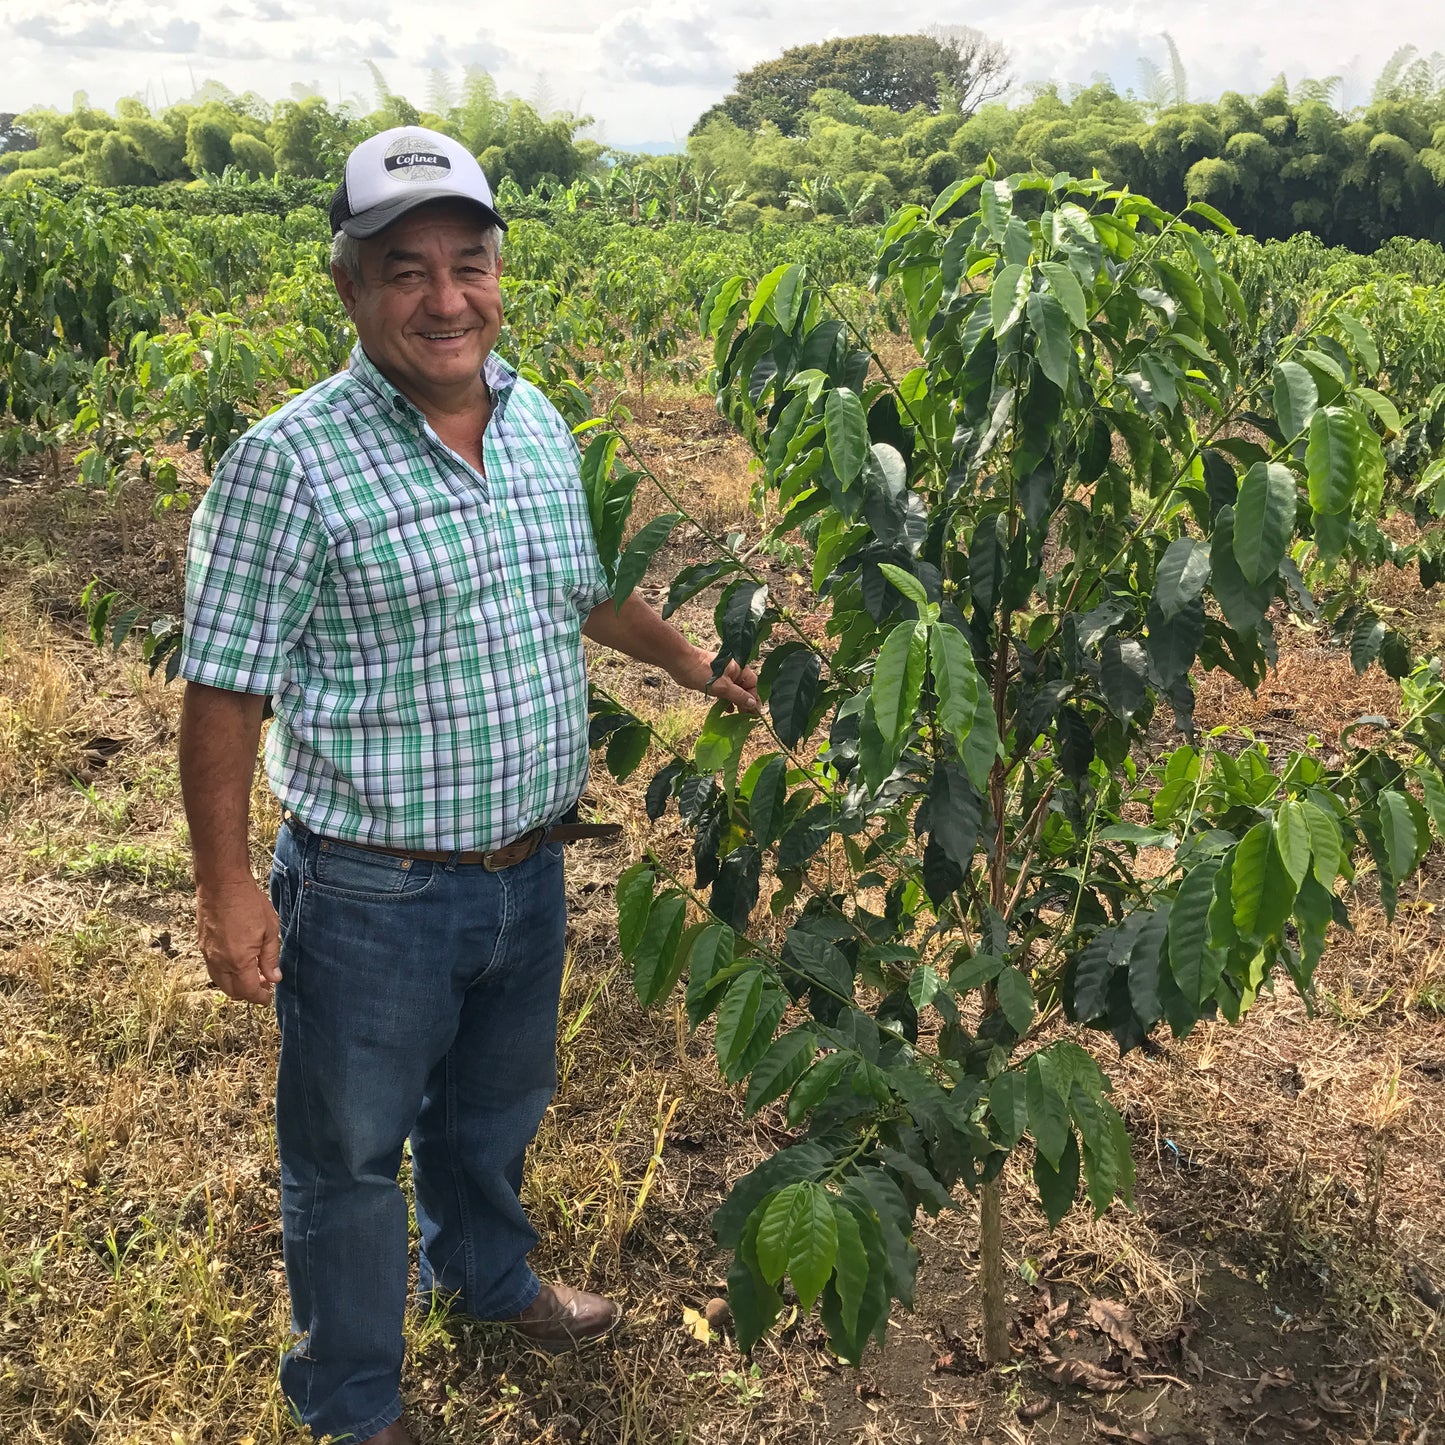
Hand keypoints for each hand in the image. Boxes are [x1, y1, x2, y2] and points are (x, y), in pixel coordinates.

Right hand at [195, 877, 281, 1004]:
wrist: (222, 884)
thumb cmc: (249, 904)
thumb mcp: (270, 930)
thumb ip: (270, 958)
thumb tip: (274, 978)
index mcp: (238, 961)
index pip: (248, 991)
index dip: (260, 997)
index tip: (268, 997)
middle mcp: (220, 962)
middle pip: (232, 991)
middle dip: (248, 993)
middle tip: (263, 985)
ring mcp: (208, 954)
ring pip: (220, 981)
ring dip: (235, 984)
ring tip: (252, 974)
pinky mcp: (203, 945)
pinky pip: (213, 969)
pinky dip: (226, 973)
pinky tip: (238, 962)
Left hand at [672, 646, 759, 713]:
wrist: (681, 663)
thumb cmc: (703, 672)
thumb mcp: (723, 687)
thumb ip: (738, 696)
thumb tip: (753, 704)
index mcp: (739, 669)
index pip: (752, 684)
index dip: (754, 698)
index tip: (755, 712)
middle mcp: (733, 673)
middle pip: (744, 689)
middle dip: (746, 702)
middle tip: (747, 718)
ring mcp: (723, 678)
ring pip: (734, 692)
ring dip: (737, 703)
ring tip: (739, 716)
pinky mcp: (714, 683)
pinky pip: (725, 693)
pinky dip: (727, 701)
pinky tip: (728, 710)